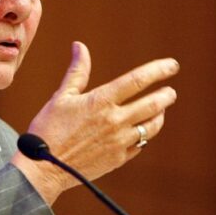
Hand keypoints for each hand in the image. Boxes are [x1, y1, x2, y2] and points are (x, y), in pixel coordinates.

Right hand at [11, 41, 178, 203]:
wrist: (44, 168)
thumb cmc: (48, 129)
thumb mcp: (61, 96)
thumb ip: (77, 71)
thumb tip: (80, 46)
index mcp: (101, 101)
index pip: (138, 80)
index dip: (158, 70)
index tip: (172, 65)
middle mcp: (115, 120)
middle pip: (153, 104)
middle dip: (166, 95)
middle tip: (170, 92)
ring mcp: (119, 141)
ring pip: (151, 126)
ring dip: (159, 116)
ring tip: (160, 110)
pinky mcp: (118, 159)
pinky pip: (140, 145)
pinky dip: (144, 135)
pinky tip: (142, 132)